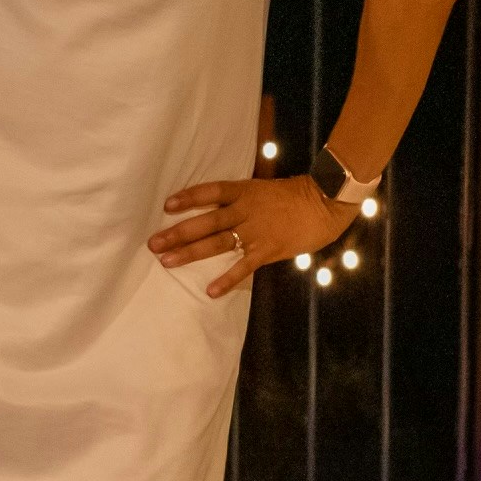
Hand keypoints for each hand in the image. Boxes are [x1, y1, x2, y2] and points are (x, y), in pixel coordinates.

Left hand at [150, 174, 356, 298]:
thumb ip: (245, 199)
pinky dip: (226, 279)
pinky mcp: (267, 250)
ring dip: (190, 253)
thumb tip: (224, 206)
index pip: (210, 191)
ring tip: (167, 262)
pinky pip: (243, 266)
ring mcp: (255, 231)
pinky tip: (210, 291)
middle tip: (154, 243)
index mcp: (245, 191)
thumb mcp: (267, 189)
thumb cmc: (298, 196)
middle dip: (177, 232)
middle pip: (205, 221)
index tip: (166, 205)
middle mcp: (245, 210)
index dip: (188, 198)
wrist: (326, 203)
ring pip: (216, 242)